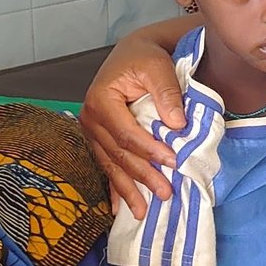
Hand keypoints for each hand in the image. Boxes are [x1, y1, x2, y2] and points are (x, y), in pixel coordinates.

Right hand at [81, 36, 188, 218]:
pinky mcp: (99, 139)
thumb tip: (175, 125)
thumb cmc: (144, 58)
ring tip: (143, 212)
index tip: (172, 162)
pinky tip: (119, 209)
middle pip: (118, 154)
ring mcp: (92, 131)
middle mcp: (90, 119)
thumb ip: (166, 93)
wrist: (132, 54)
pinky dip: (115, 188)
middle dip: (142, 176)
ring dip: (128, 190)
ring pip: (111, 165)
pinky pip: (107, 166)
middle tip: (165, 193)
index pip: (126, 133)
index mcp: (101, 100)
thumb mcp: (158, 67)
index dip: (149, 150)